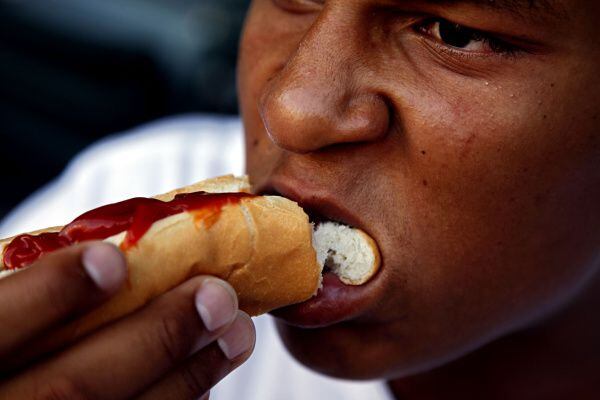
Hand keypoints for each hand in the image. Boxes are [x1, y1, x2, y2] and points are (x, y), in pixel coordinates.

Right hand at [0, 242, 254, 398]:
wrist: (11, 397)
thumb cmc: (7, 343)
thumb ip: (23, 292)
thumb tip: (113, 256)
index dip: (52, 292)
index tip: (114, 259)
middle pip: (69, 387)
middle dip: (155, 337)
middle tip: (217, 296)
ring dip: (186, 376)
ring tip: (235, 334)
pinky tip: (204, 381)